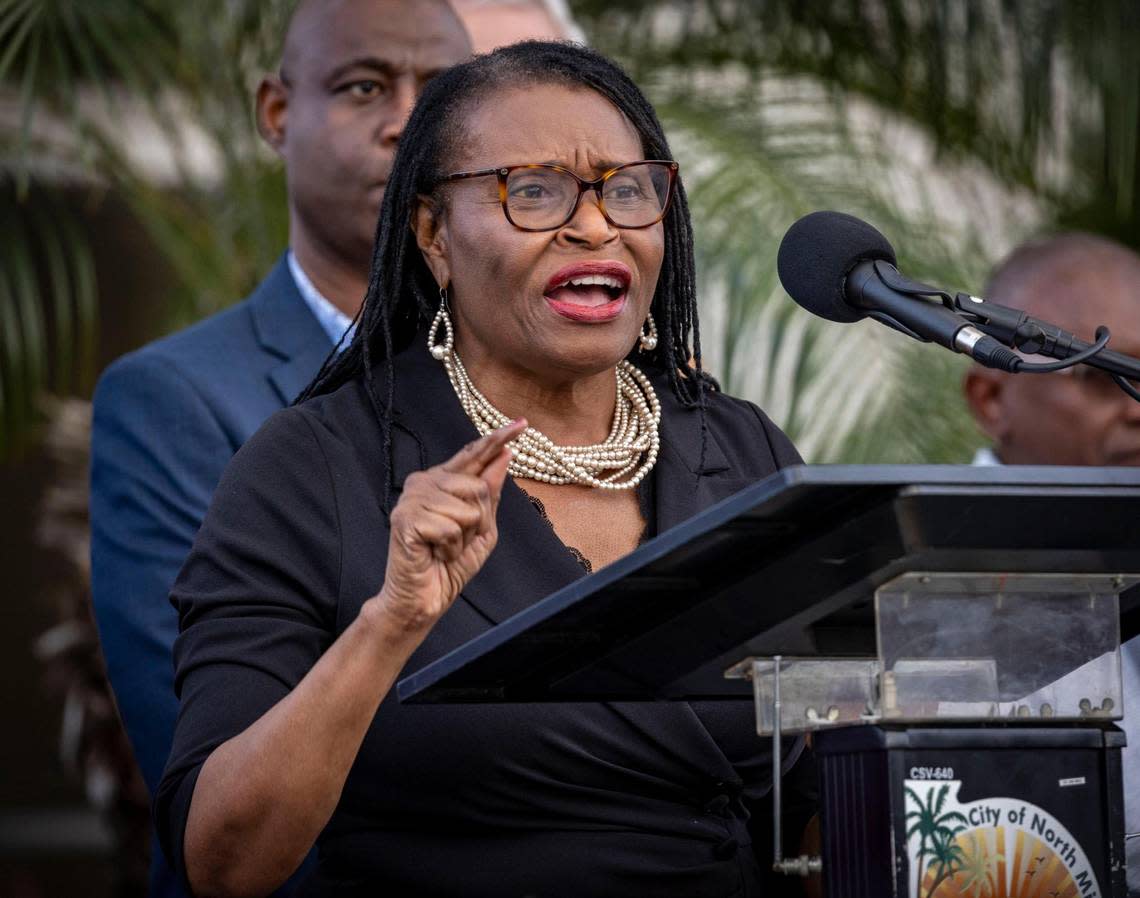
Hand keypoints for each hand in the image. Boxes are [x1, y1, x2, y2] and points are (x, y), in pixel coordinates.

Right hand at [377, 419, 525, 634]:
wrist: (424, 599)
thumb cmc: (450, 564)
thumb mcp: (482, 527)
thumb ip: (490, 492)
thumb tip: (504, 455)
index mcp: (442, 481)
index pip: (473, 454)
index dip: (497, 438)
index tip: (522, 423)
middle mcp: (424, 483)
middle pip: (477, 486)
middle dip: (478, 520)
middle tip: (457, 540)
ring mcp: (411, 499)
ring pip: (466, 507)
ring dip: (463, 536)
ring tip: (444, 547)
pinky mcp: (405, 519)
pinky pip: (450, 527)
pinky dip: (450, 547)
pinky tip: (434, 553)